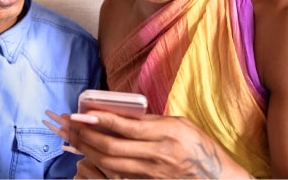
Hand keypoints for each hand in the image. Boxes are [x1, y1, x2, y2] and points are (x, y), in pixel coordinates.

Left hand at [45, 110, 250, 178]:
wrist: (218, 179)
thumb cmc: (201, 147)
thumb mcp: (180, 124)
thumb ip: (151, 120)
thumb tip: (120, 113)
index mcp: (166, 134)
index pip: (125, 127)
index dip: (100, 120)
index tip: (81, 114)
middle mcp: (157, 155)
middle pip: (112, 148)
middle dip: (86, 137)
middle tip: (69, 127)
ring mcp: (152, 173)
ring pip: (110, 164)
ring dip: (88, 151)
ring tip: (73, 139)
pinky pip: (119, 175)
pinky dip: (100, 165)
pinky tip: (89, 155)